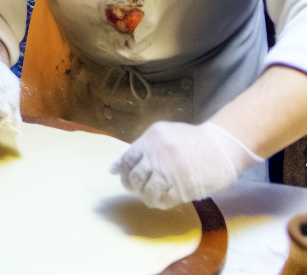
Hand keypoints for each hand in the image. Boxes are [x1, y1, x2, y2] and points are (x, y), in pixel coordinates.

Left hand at [110, 121, 261, 209]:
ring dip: (145, 196)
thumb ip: (141, 148)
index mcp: (151, 139)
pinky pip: (164, 200)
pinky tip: (160, 200)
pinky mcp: (183, 188)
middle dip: (131, 185)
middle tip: (135, 188)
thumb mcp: (163, 134)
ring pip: (147, 191)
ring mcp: (170, 172)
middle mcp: (158, 155)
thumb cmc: (191, 140)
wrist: (220, 146)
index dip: (122, 170)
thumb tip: (116, 166)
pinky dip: (159, 202)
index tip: (121, 175)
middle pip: (135, 176)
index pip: (127, 158)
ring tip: (148, 195)